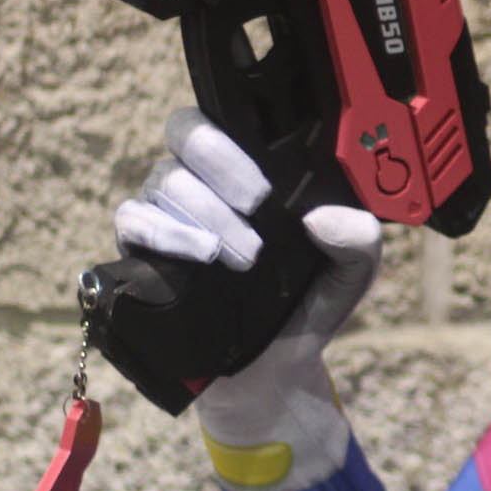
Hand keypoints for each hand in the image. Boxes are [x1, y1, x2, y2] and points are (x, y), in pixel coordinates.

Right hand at [115, 108, 380, 490]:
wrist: (272, 372)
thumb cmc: (306, 305)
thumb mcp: (352, 272)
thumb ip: (360, 238)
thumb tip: (322, 217)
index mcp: (248, 175)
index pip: (223, 118)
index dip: (235, 136)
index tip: (266, 187)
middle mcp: (203, 186)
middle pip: (185, 136)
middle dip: (222, 167)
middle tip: (258, 209)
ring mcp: (168, 216)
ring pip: (163, 180)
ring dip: (205, 213)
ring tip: (242, 257)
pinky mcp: (139, 252)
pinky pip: (131, 219)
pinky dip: (163, 231)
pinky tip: (200, 255)